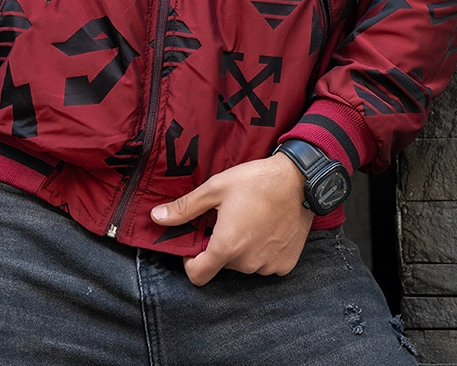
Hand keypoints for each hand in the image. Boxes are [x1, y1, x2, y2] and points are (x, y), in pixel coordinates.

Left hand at [150, 153, 313, 285]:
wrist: (300, 179)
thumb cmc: (255, 181)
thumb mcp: (216, 188)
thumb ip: (185, 208)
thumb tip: (156, 218)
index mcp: (226, 247)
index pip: (198, 276)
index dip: (191, 263)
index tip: (196, 245)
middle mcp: (247, 263)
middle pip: (223, 265)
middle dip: (221, 247)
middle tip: (229, 220)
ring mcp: (268, 266)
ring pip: (245, 265)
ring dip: (243, 250)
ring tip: (251, 220)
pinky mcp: (286, 264)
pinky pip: (266, 264)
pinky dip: (263, 252)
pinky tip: (268, 229)